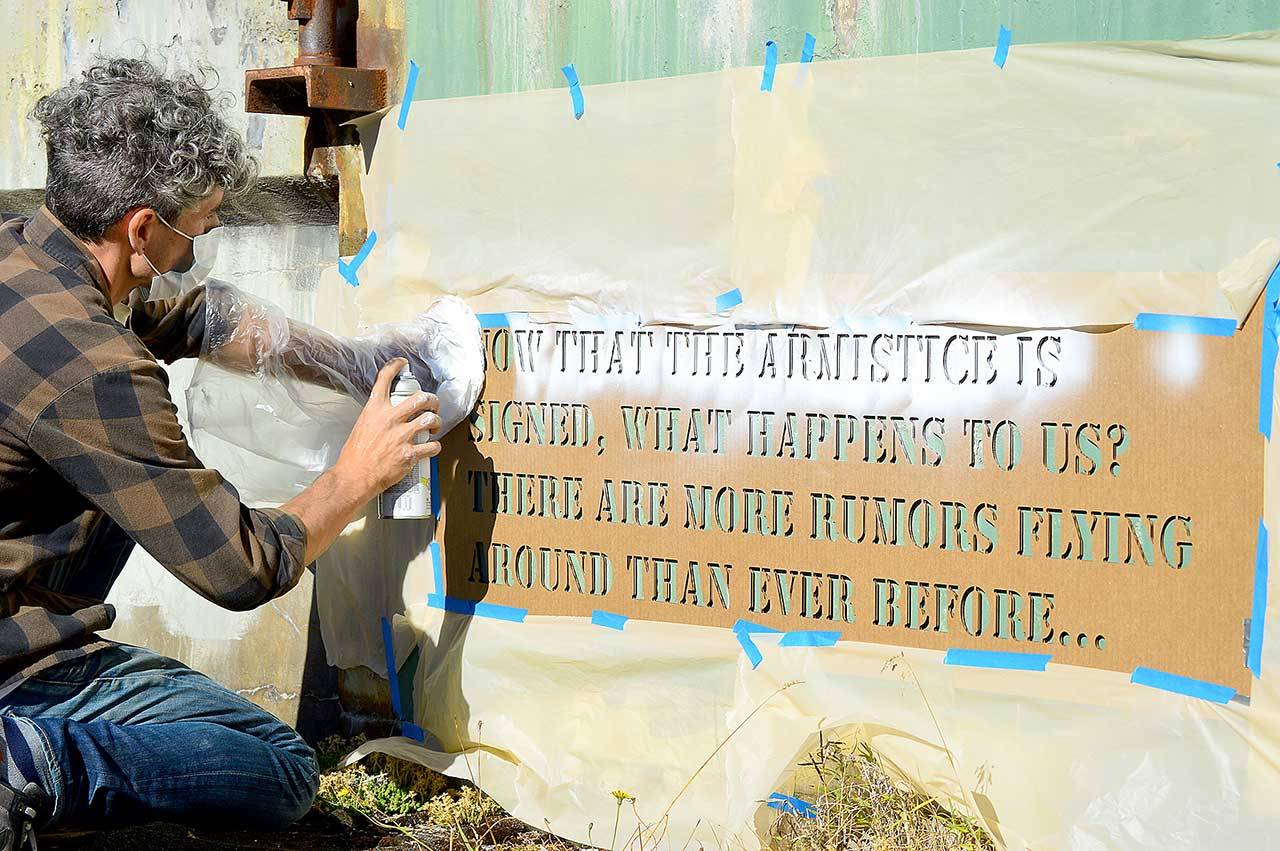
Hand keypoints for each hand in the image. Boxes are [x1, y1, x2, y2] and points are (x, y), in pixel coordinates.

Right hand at [333, 359, 441, 498]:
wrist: (354, 477)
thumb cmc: (354, 455)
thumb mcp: (361, 426)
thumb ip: (376, 416)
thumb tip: (387, 414)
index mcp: (375, 410)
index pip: (384, 379)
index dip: (395, 366)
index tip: (402, 363)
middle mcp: (390, 419)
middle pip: (420, 398)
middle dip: (432, 400)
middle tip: (433, 405)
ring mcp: (401, 436)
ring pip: (430, 419)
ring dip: (436, 422)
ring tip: (434, 426)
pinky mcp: (409, 454)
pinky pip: (432, 446)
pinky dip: (435, 447)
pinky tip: (431, 447)